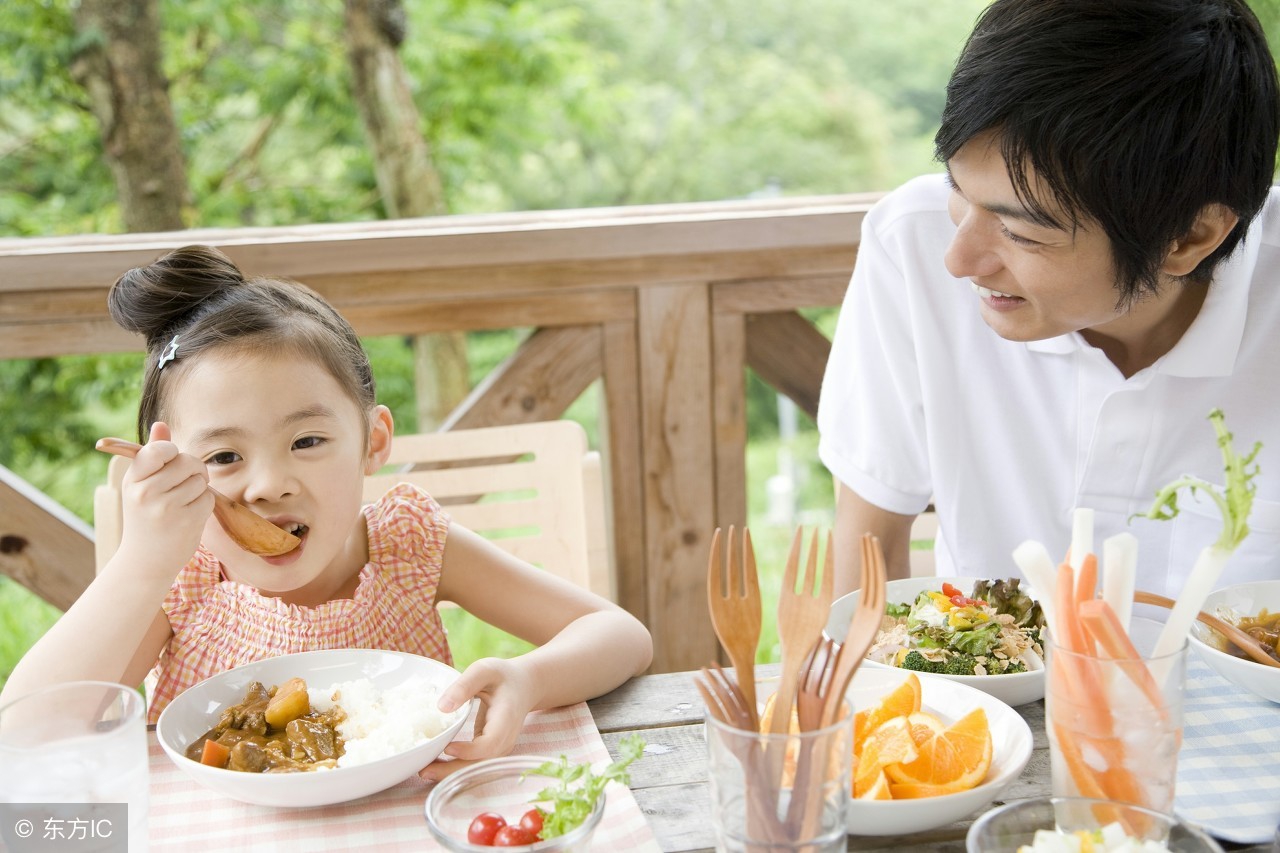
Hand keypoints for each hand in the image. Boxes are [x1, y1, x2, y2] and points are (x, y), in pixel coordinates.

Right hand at [116, 422, 211, 576]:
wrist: (144, 562)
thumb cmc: (145, 518)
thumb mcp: (141, 485)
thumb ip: (153, 455)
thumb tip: (161, 424)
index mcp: (133, 479)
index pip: (159, 449)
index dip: (172, 452)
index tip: (171, 462)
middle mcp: (146, 491)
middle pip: (187, 461)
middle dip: (193, 469)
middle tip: (185, 482)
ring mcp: (166, 507)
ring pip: (200, 479)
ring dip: (198, 489)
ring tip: (183, 503)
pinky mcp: (186, 521)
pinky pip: (208, 498)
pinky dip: (204, 504)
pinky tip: (189, 516)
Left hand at [418, 657, 534, 780]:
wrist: (523, 686)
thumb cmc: (503, 676)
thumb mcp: (484, 671)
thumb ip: (464, 685)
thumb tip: (442, 707)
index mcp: (506, 718)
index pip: (491, 742)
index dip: (471, 750)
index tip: (447, 748)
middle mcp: (505, 739)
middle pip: (481, 762)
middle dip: (452, 770)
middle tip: (424, 770)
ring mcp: (499, 748)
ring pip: (476, 767)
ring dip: (451, 773)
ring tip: (423, 770)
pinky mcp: (491, 751)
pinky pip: (474, 763)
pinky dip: (454, 767)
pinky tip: (434, 764)